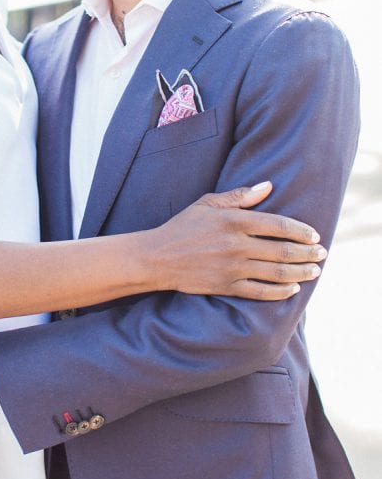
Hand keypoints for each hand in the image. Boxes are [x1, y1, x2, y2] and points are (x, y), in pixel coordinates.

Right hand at [158, 181, 326, 298]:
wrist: (157, 257)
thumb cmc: (183, 226)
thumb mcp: (207, 203)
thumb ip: (239, 196)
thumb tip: (268, 186)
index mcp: (233, 221)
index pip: (277, 224)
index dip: (300, 230)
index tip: (314, 235)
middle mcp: (236, 245)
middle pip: (282, 250)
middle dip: (307, 253)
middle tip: (322, 254)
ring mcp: (232, 268)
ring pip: (275, 272)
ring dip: (300, 273)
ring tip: (314, 272)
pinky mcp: (226, 286)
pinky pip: (260, 292)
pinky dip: (280, 291)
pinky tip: (292, 289)